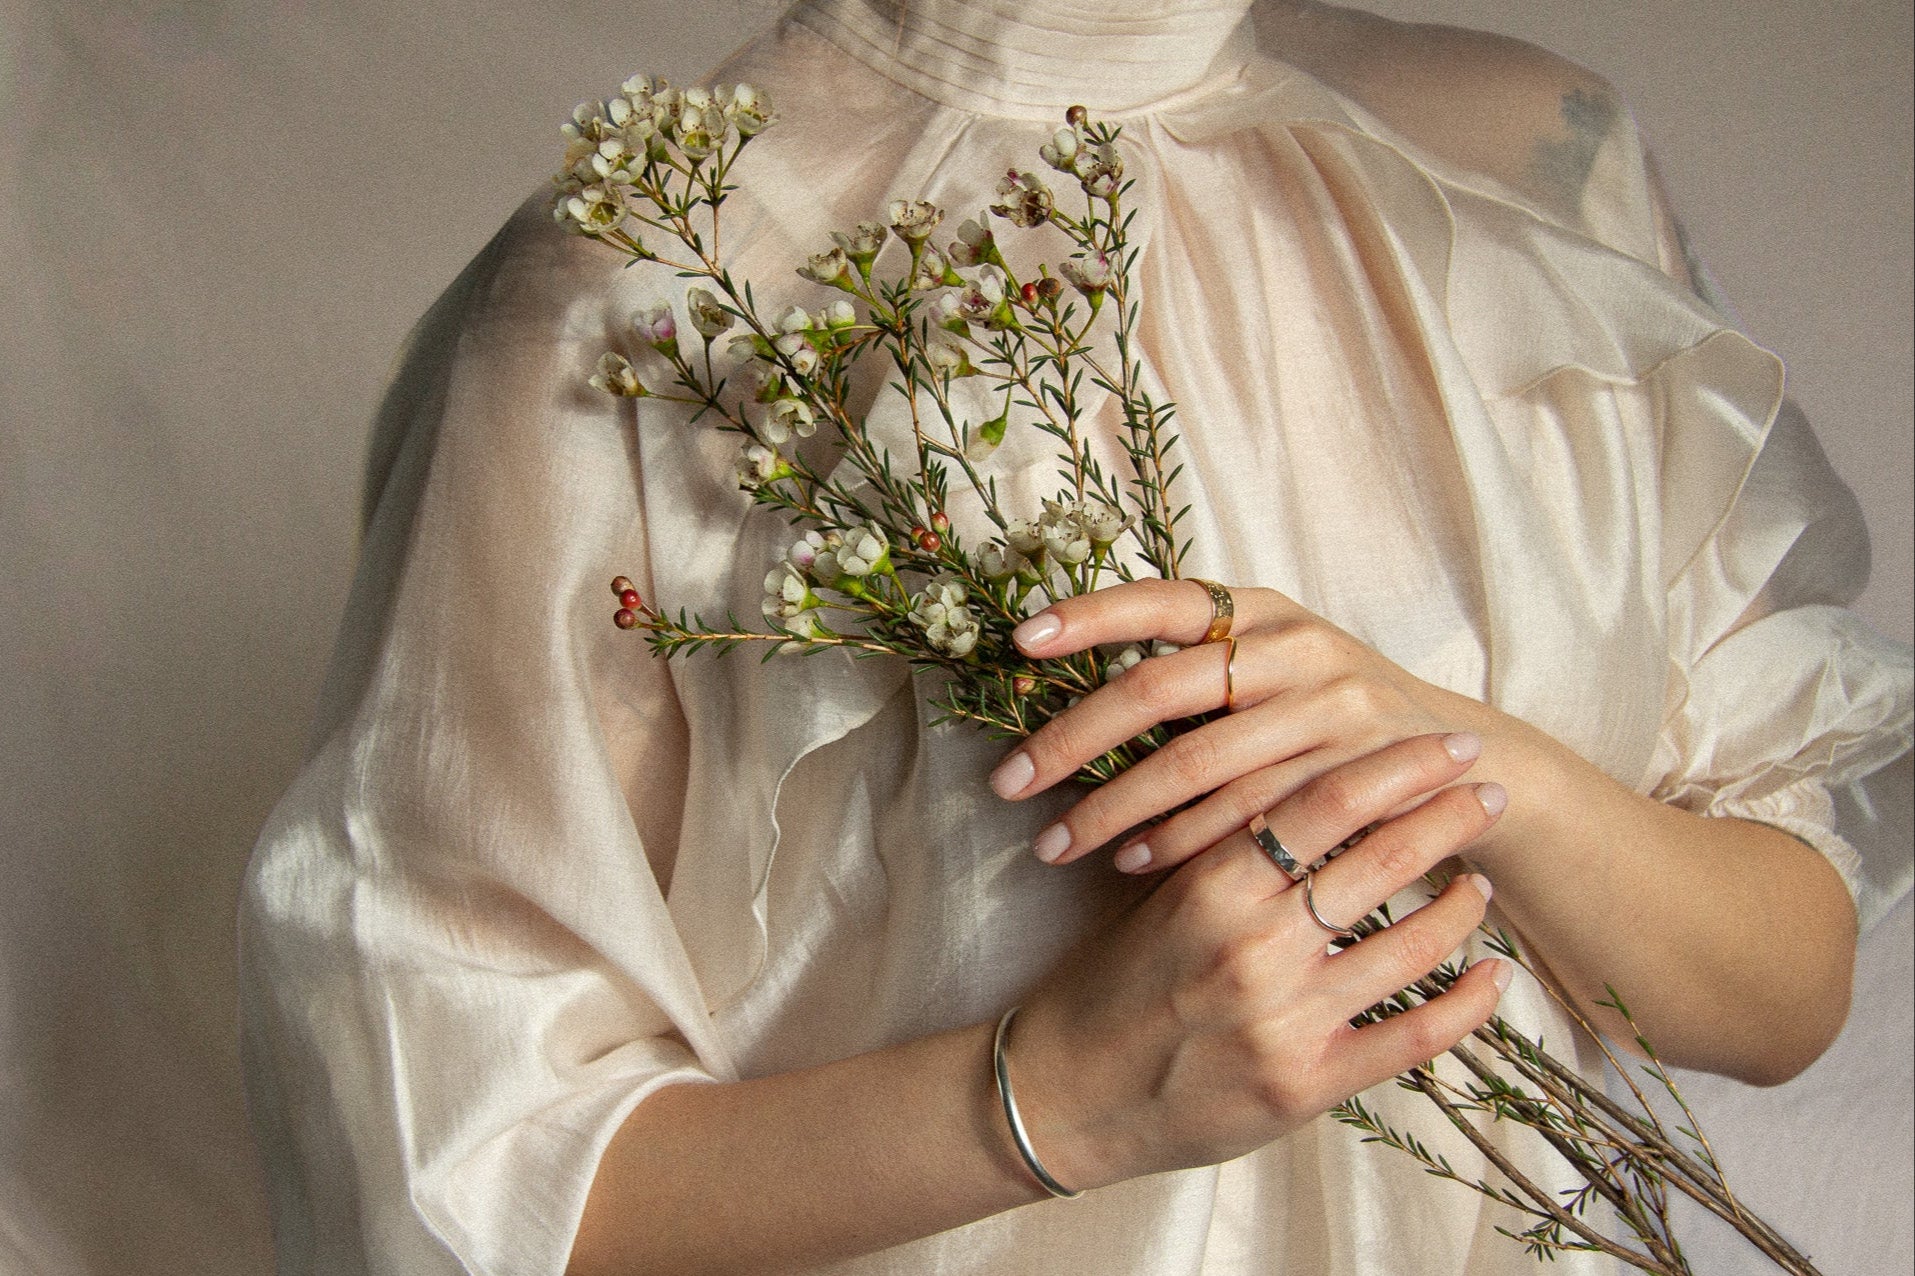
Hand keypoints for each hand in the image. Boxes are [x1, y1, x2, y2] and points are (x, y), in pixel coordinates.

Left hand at [989, 577, 1513, 870]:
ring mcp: (1326, 711)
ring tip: (1054, 845)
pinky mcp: (1350, 776)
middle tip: (1007, 784)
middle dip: (1072, 738)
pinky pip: (1245, 815)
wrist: (1464, 761)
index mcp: (1260, 610)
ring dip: (1115, 809)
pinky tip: (1132, 864)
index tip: (1020, 642)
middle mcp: (1292, 648)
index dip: (1090, 615)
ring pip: (1195, 762)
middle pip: (1159, 688)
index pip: (1160, 599)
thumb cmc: (1331, 717)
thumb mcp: (1275, 669)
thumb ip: (1195, 669)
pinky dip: (1181, 841)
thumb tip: (1070, 697)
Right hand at [1001, 733, 1510, 1189]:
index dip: (1398, 767)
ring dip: (1461, 908)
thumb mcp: (1154, 898)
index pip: (1324, 803)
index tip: (1447, 745)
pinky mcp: (1305, 1086)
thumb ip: (1224, 848)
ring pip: (1409, 947)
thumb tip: (1305, 786)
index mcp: (1210, 887)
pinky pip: (1412, 1039)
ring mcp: (1284, 1020)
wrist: (1065, 1093)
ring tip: (1481, 882)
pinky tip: (1492, 978)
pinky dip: (1466, 1006)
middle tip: (1490, 791)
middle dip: (1448, 818)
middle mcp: (1253, 947)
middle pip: (1377, 861)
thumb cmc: (1108, 986)